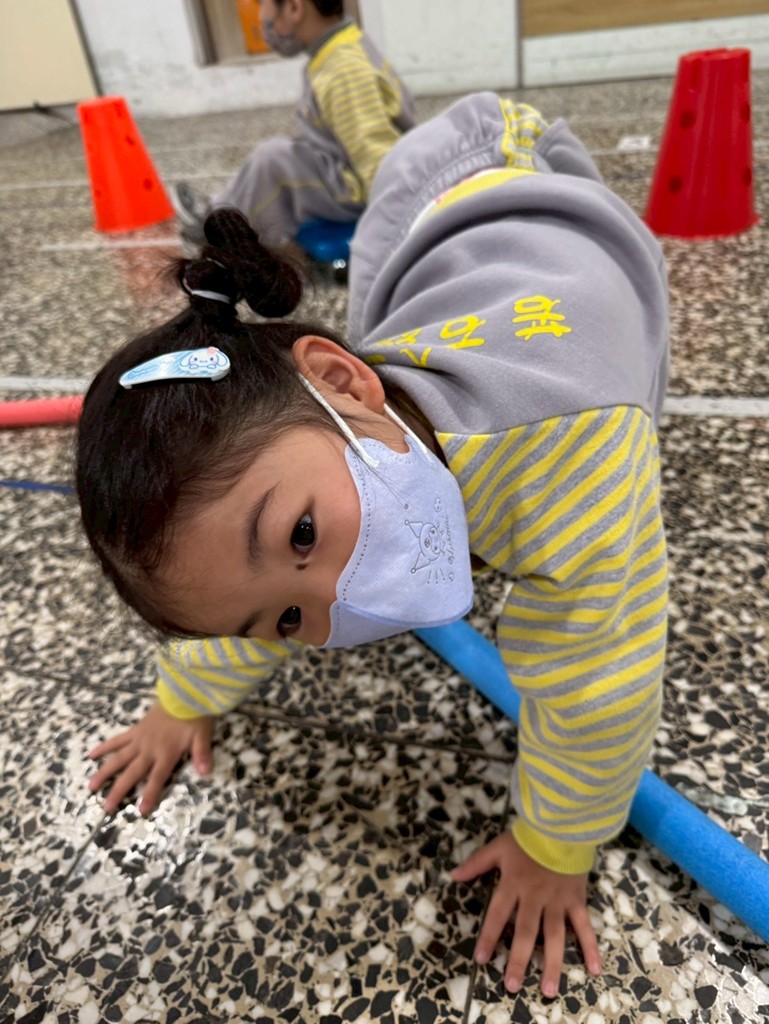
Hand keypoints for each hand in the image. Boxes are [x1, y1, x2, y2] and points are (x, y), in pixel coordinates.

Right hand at [87, 701, 214, 815]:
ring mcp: (140, 740)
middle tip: (105, 808)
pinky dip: (104, 747)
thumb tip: (205, 772)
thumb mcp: (202, 735)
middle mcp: (149, 749)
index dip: (150, 795)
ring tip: (91, 786)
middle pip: (131, 773)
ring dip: (104, 772)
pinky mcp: (136, 730)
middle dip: (118, 791)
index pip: (157, 778)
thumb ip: (202, 754)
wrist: (183, 693)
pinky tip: (91, 754)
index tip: (141, 811)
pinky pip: (117, 740)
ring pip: (118, 758)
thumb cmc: (194, 715)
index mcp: (166, 753)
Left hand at [451, 831, 600, 997]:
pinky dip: (590, 947)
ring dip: (551, 964)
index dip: (488, 936)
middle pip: (525, 932)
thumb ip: (477, 863)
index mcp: (513, 884)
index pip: (497, 914)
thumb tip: (453, 876)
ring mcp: (558, 901)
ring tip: (547, 990)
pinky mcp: (577, 900)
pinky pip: (584, 926)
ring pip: (554, 936)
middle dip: (518, 960)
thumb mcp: (497, 846)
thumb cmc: (528, 836)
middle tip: (512, 986)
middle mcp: (535, 897)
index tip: (481, 960)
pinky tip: (593, 970)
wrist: (562, 823)